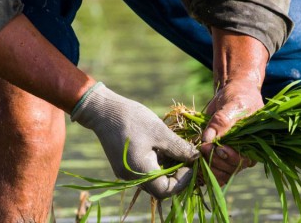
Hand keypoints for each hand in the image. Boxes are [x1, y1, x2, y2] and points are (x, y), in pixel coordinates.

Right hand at [71, 83, 199, 198]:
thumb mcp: (160, 132)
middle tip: (187, 157)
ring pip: (153, 179)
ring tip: (176, 149)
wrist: (103, 110)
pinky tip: (163, 147)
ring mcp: (126, 173)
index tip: (191, 163)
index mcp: (140, 172)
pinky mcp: (124, 166)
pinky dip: (157, 163)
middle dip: (176, 175)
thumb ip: (180, 148)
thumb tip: (197, 157)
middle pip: (160, 187)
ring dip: (167, 168)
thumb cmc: (132, 119)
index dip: (183, 181)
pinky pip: (145, 172)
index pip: (166, 190)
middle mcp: (131, 178)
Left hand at [201, 27, 268, 185]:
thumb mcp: (232, 105)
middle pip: (229, 169)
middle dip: (214, 161)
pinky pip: (212, 171)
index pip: (242, 160)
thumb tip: (207, 138)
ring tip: (197, 156)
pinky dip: (202, 172)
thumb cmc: (238, 97)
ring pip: (220, 173)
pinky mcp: (218, 157)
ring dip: (206, 168)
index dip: (228, 157)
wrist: (233, 94)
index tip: (217, 148)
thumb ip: (222, 121)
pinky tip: (194, 166)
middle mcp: (243, 155)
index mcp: (252, 145)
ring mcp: (230, 157)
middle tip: (203, 148)